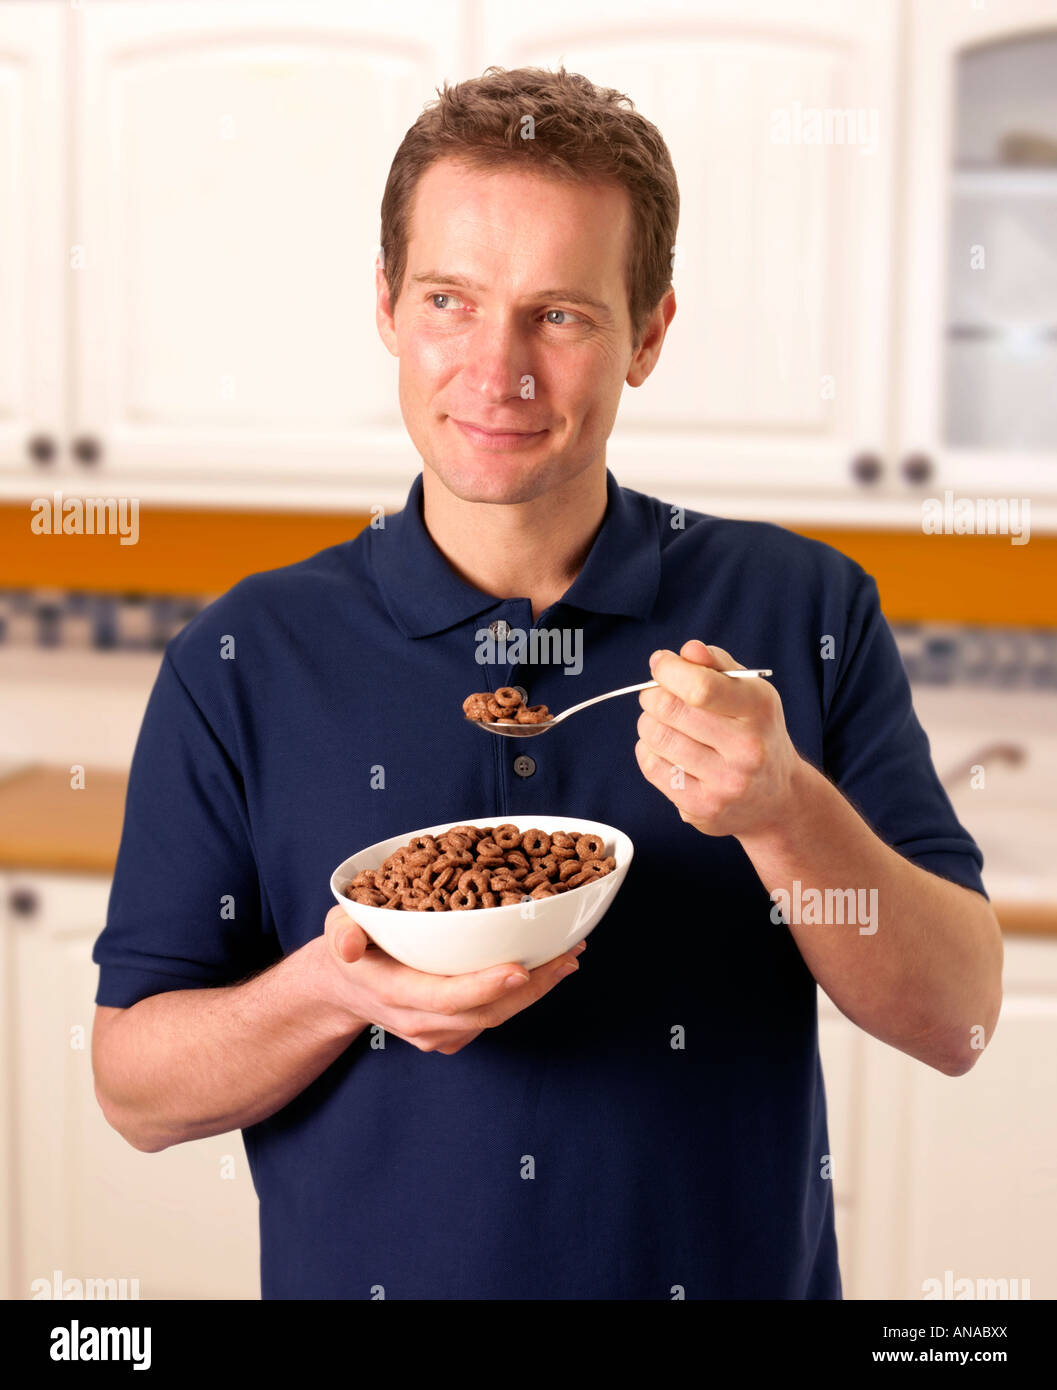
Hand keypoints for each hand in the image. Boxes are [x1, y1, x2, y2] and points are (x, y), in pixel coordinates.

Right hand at [321, 906, 584, 1054]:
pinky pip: (495, 1017)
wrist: (346, 986)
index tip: (521, 968)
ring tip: (569, 956)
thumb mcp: (337, 929)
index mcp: (394, 993)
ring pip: (496, 1018)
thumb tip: (347, 945)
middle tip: (567, 954)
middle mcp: (419, 1021)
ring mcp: (438, 1033)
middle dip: (531, 987)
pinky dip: (525, 994)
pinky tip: (549, 967)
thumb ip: (341, 933)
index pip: (445, 998)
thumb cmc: (351, 946)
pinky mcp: (454, 1034)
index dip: (485, 986)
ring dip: (537, 990)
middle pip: (484, 1012)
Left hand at [635, 639, 800, 839]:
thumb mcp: (750, 692)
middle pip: (670, 709)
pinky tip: (665, 748)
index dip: (668, 670)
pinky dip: (648, 750)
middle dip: (653, 694)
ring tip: (662, 721)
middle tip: (657, 694)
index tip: (660, 663)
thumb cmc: (756, 733)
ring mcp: (725, 783)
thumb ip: (717, 665)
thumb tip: (686, 650)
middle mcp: (746, 749)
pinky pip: (652, 767)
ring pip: (656, 737)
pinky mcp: (702, 808)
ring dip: (648, 721)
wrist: (777, 800)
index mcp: (759, 710)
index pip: (700, 688)